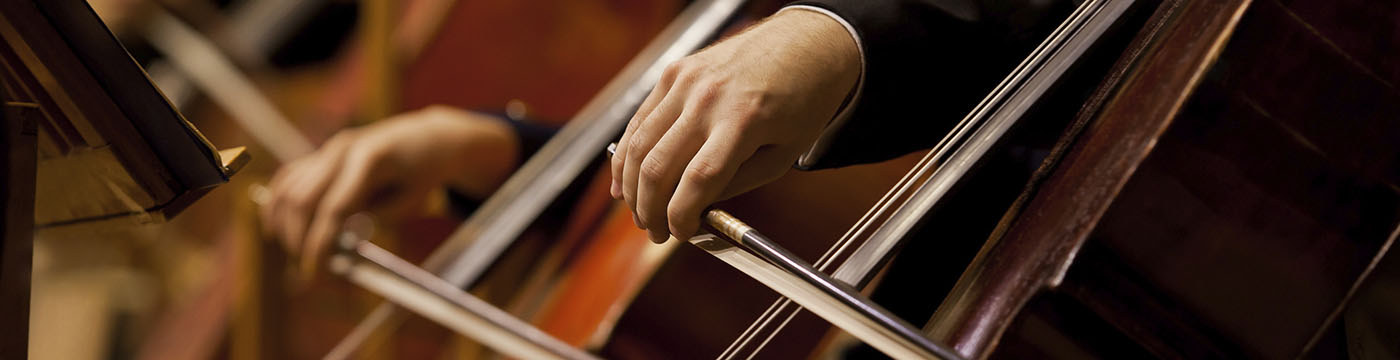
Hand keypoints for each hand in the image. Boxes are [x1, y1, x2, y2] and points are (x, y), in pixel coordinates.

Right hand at [261, 106, 518, 275]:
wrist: (426, 138)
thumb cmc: (423, 172)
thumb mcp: (410, 199)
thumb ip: (374, 217)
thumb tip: (334, 241)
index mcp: (370, 159)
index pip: (333, 208)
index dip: (319, 245)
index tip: (315, 275)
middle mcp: (341, 150)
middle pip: (302, 201)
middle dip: (299, 240)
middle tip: (308, 271)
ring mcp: (328, 150)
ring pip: (288, 190)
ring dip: (285, 227)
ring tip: (298, 255)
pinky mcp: (321, 154)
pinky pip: (287, 179)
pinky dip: (276, 205)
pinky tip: (275, 230)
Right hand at [609, 9, 859, 242]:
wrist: (807, 42)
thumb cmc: (804, 98)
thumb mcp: (784, 154)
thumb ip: (737, 183)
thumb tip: (697, 207)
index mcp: (742, 121)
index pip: (697, 181)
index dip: (680, 216)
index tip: (679, 233)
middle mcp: (708, 98)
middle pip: (657, 167)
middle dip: (650, 209)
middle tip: (653, 231)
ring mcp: (686, 81)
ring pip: (638, 144)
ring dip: (631, 186)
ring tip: (638, 211)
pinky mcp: (675, 72)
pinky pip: (641, 119)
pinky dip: (628, 152)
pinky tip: (626, 176)